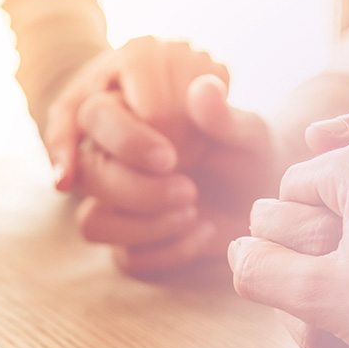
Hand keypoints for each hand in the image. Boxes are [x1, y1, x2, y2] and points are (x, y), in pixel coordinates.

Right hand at [45, 37, 276, 272]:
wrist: (260, 197)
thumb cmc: (249, 153)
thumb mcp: (250, 133)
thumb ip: (224, 116)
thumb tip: (202, 90)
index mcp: (126, 106)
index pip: (98, 114)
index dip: (135, 137)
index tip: (181, 150)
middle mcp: (108, 149)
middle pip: (88, 168)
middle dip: (137, 188)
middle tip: (188, 189)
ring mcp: (111, 196)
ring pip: (92, 221)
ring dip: (145, 225)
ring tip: (194, 210)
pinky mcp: (127, 239)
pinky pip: (123, 257)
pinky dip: (167, 251)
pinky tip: (204, 231)